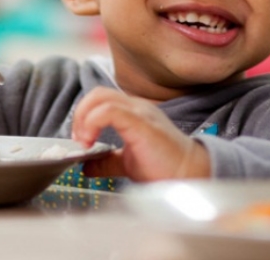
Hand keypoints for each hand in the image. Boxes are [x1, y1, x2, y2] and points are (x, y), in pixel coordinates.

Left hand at [72, 87, 210, 181]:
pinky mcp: (141, 123)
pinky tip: (92, 144)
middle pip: (98, 94)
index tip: (81, 142)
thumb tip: (87, 166)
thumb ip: (108, 161)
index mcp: (134, 112)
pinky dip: (93, 123)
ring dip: (84, 119)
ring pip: (101, 97)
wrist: (189, 175)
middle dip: (80, 115)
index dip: (83, 116)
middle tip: (80, 141)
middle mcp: (137, 107)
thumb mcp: (129, 162)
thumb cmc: (165, 168)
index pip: (101, 99)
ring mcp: (140, 113)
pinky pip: (110, 111)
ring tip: (85, 143)